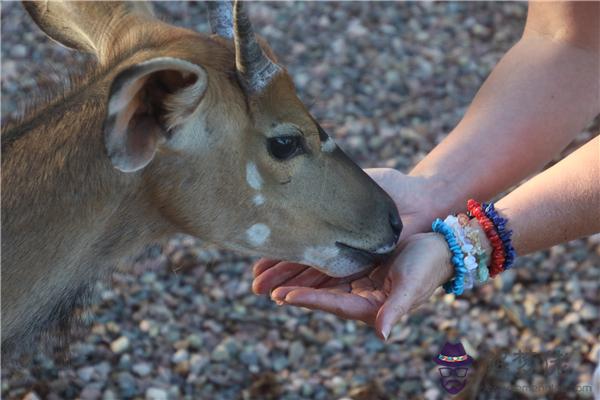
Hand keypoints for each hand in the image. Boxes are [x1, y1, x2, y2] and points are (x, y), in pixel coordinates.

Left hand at [253, 233, 452, 338]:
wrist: (441, 247)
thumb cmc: (428, 266)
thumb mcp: (411, 287)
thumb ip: (395, 310)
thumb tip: (382, 334)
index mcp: (371, 306)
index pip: (334, 304)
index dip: (310, 300)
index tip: (285, 296)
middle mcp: (360, 296)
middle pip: (321, 295)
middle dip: (293, 292)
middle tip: (263, 288)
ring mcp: (358, 281)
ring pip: (321, 281)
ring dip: (296, 279)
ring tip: (268, 276)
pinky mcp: (359, 266)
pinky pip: (329, 266)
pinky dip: (310, 264)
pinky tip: (294, 258)